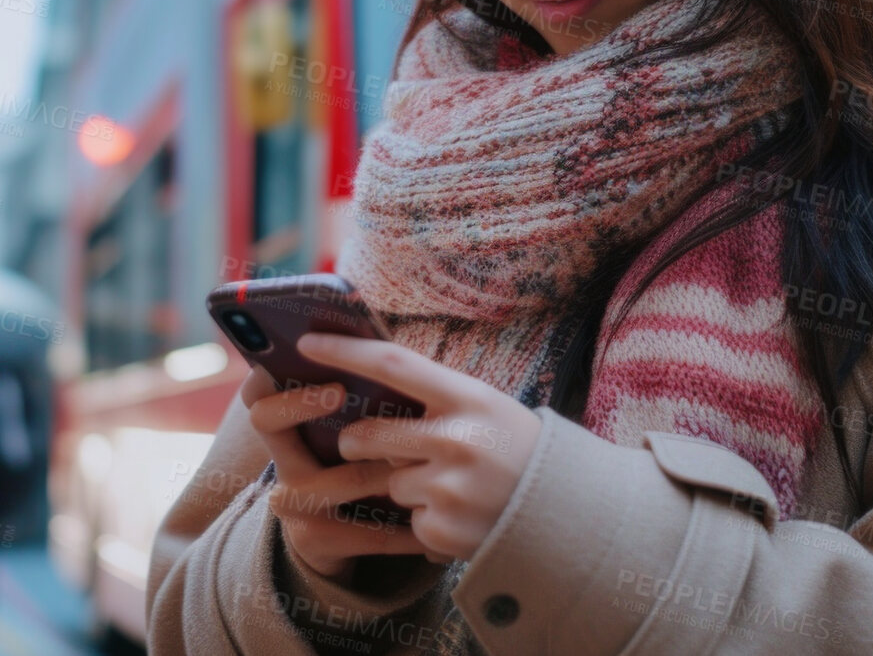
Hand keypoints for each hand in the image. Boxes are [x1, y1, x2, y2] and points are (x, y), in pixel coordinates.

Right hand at [240, 366, 438, 584]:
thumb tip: (385, 338)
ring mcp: (294, 501)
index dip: (269, 370)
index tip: (302, 351)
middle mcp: (281, 461)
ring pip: (342, 476)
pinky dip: (408, 527)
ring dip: (389, 467)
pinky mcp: (315, 539)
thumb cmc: (364, 464)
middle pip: (266, 419)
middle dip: (302, 403)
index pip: (258, 391)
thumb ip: (362, 396)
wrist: (346, 542)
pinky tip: (438, 521)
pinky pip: (368, 530)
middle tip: (339, 388)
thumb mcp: (354, 431)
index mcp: (290, 427)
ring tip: (428, 455)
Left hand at [297, 332, 540, 562]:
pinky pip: (406, 519)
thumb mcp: (485, 407)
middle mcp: (458, 439)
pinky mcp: (441, 530)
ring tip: (451, 485)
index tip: (307, 342)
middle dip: (356, 441)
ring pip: (386, 482)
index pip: (394, 364)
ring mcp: (449, 488)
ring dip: (405, 485)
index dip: (345, 351)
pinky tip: (461, 514)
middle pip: (367, 434)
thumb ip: (433, 395)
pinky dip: (425, 518)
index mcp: (469, 398)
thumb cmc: (515, 448)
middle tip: (364, 443)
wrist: (564, 513)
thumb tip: (364, 377)